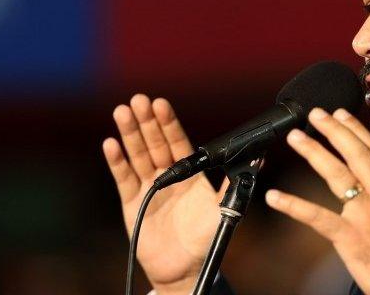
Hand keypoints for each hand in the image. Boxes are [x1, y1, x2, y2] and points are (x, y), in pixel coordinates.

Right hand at [102, 94, 226, 294]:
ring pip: (138, 154)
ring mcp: (149, 187)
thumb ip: (234, 183)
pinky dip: (117, 161)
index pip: (178, 141)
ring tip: (122, 111)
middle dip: (147, 122)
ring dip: (129, 133)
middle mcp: (168, 175)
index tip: (161, 104)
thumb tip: (258, 158)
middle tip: (139, 99)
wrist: (184, 268)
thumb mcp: (223, 209)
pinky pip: (124, 178)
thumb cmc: (205, 238)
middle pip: (155, 143)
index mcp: (190, 173)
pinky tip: (111, 144)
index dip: (169, 123)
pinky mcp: (132, 202)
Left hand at [265, 108, 369, 294]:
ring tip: (296, 137)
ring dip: (314, 152)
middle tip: (315, 114)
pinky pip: (317, 217)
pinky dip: (293, 205)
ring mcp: (366, 215)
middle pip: (356, 154)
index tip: (341, 113)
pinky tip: (275, 196)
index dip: (356, 130)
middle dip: (334, 130)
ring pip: (337, 175)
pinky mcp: (350, 237)